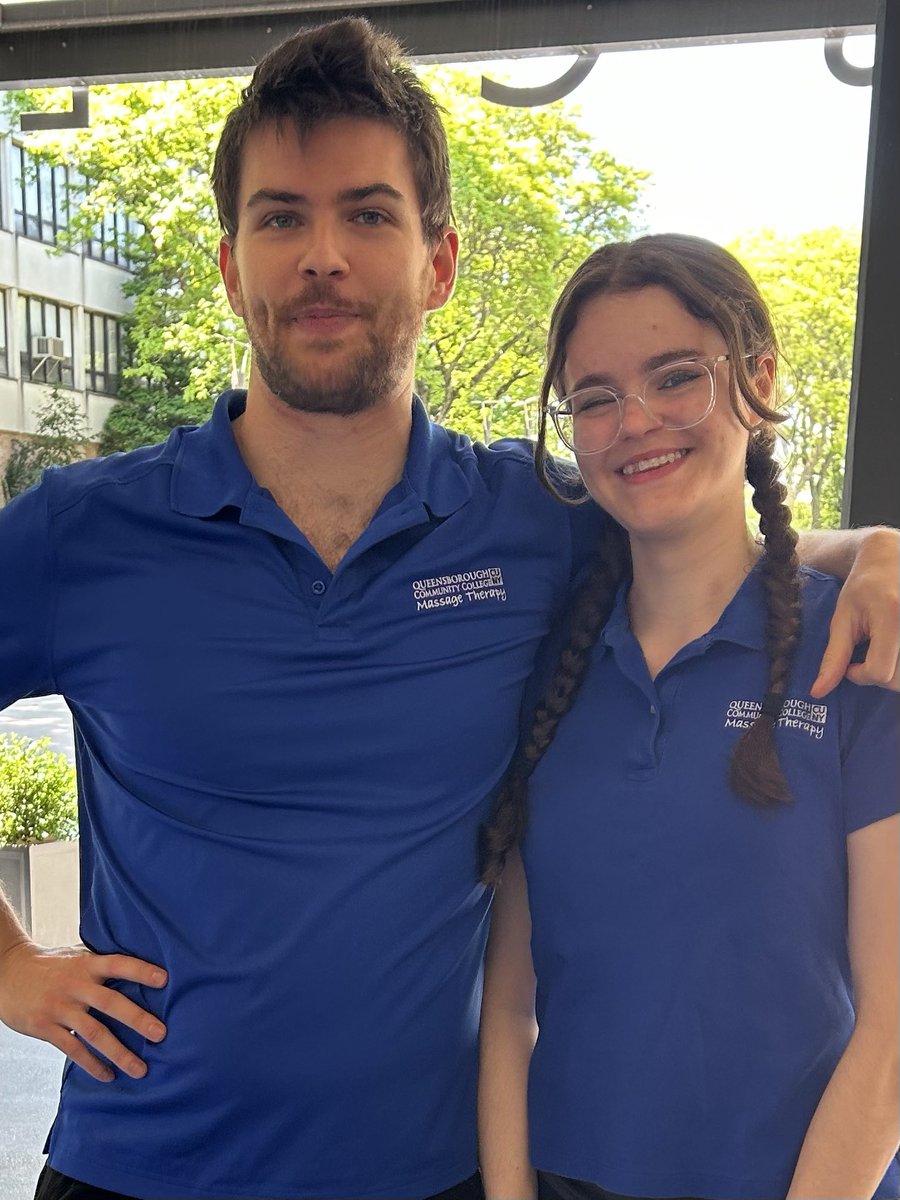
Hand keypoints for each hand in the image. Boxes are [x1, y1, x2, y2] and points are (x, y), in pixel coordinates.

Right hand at [0, 938, 167, 1081]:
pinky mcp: (45, 1028)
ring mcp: (60, 1008)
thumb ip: (101, 966)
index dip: (140, 970)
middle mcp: (75, 985)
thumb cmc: (51, 965)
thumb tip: (140, 972)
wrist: (7, 973)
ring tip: (140, 1069)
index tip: (165, 979)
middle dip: (138, 1019)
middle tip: (161, 1034)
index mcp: (86, 964)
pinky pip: (73, 1050)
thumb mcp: (76, 956)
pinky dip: (92, 1065)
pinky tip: (108, 1075)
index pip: (118, 964)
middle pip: (111, 1003)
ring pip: (94, 1033)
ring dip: (119, 1053)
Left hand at [812, 528, 899, 696]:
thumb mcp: (843, 618)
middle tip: (866, 657)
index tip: (851, 664)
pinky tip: (893, 649)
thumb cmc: (863, 587)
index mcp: (892, 616)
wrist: (891, 558)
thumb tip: (817, 692)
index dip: (860, 675)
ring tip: (881, 651)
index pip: (881, 672)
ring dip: (894, 672)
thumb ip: (833, 657)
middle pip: (899, 680)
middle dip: (878, 676)